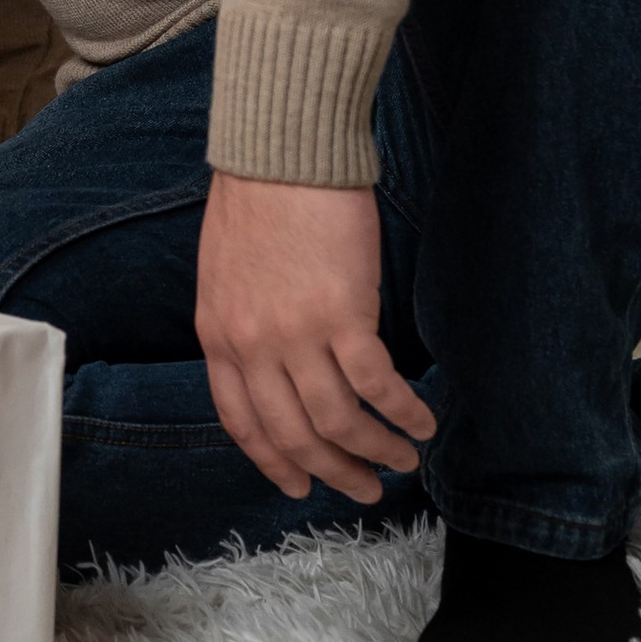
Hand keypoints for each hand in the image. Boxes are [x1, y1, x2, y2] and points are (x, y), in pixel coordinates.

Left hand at [194, 173, 434, 503]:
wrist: (280, 151)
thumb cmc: (256, 200)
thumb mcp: (223, 274)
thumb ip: (241, 325)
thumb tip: (271, 365)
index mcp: (218, 336)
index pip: (242, 422)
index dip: (275, 461)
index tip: (300, 485)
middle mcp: (252, 346)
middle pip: (295, 434)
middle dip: (334, 472)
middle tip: (366, 489)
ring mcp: (296, 335)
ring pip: (339, 421)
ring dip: (377, 449)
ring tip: (405, 459)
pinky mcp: (343, 315)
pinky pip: (377, 384)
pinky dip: (402, 411)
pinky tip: (422, 420)